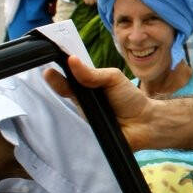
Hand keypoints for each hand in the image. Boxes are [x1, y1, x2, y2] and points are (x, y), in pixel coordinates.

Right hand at [44, 56, 160, 149]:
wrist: (145, 123)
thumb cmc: (130, 98)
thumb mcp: (113, 78)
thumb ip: (93, 73)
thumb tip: (71, 60)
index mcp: (87, 86)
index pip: (67, 78)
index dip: (56, 74)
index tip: (47, 67)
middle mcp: (82, 101)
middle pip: (63, 91)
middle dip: (55, 82)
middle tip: (48, 73)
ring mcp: (83, 117)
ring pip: (66, 109)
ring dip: (63, 100)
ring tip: (56, 88)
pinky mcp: (87, 132)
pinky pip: (76, 128)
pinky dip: (75, 122)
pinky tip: (73, 113)